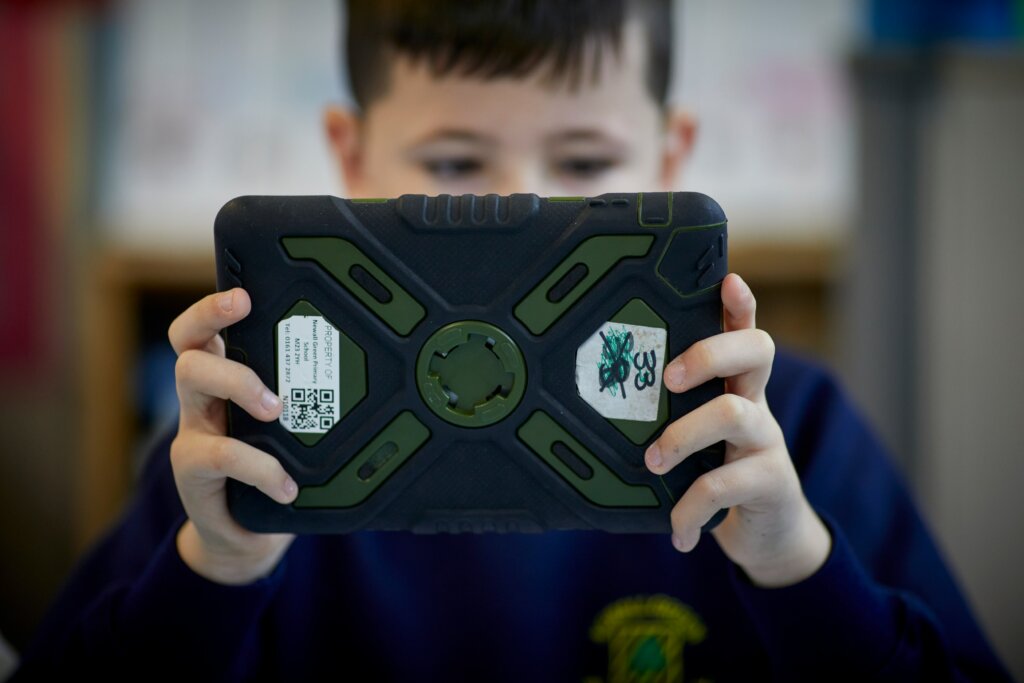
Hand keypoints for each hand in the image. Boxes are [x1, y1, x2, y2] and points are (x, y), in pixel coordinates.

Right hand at [168, 287, 297, 584]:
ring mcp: (193, 431)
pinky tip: (288, 486)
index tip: (244, 295)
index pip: (203, 330)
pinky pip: (220, 454)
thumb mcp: (293, 430)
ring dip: (239, 385)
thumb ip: (310, 401)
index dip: (213, 307)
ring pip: (191, 381)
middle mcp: (202, 398)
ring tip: (276, 409)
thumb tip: (371, 377)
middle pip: (189, 345)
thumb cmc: (275, 469)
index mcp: (227, 378)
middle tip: (257, 331)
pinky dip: (261, 468)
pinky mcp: (193, 472)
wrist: (245, 535)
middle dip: (216, 328)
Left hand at [644, 273, 830, 587]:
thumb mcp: (694, 433)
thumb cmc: (713, 468)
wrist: (765, 530)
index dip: (739, 305)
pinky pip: (724, 485)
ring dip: (683, 436)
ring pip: (733, 414)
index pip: (744, 330)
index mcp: (734, 383)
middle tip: (667, 379)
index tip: (726, 280)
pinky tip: (678, 533)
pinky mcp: (771, 482)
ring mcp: (768, 440)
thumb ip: (664, 411)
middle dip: (708, 355)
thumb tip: (590, 394)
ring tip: (652, 461)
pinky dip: (691, 510)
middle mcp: (756, 401)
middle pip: (755, 352)